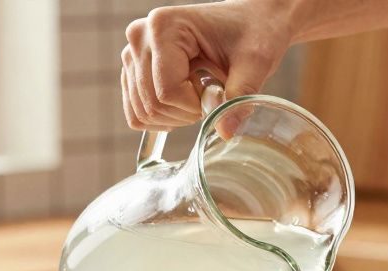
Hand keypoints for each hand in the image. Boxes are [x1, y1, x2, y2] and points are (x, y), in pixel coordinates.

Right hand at [120, 1, 290, 131]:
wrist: (247, 22)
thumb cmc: (252, 32)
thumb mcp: (255, 62)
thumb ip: (239, 96)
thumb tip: (225, 131)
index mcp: (165, 26)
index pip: (167, 91)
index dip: (194, 108)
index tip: (217, 97)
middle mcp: (140, 36)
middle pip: (151, 104)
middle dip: (184, 114)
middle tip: (209, 99)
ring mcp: (133, 53)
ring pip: (142, 112)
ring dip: (174, 117)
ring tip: (198, 97)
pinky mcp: (133, 69)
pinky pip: (136, 112)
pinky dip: (160, 119)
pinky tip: (183, 105)